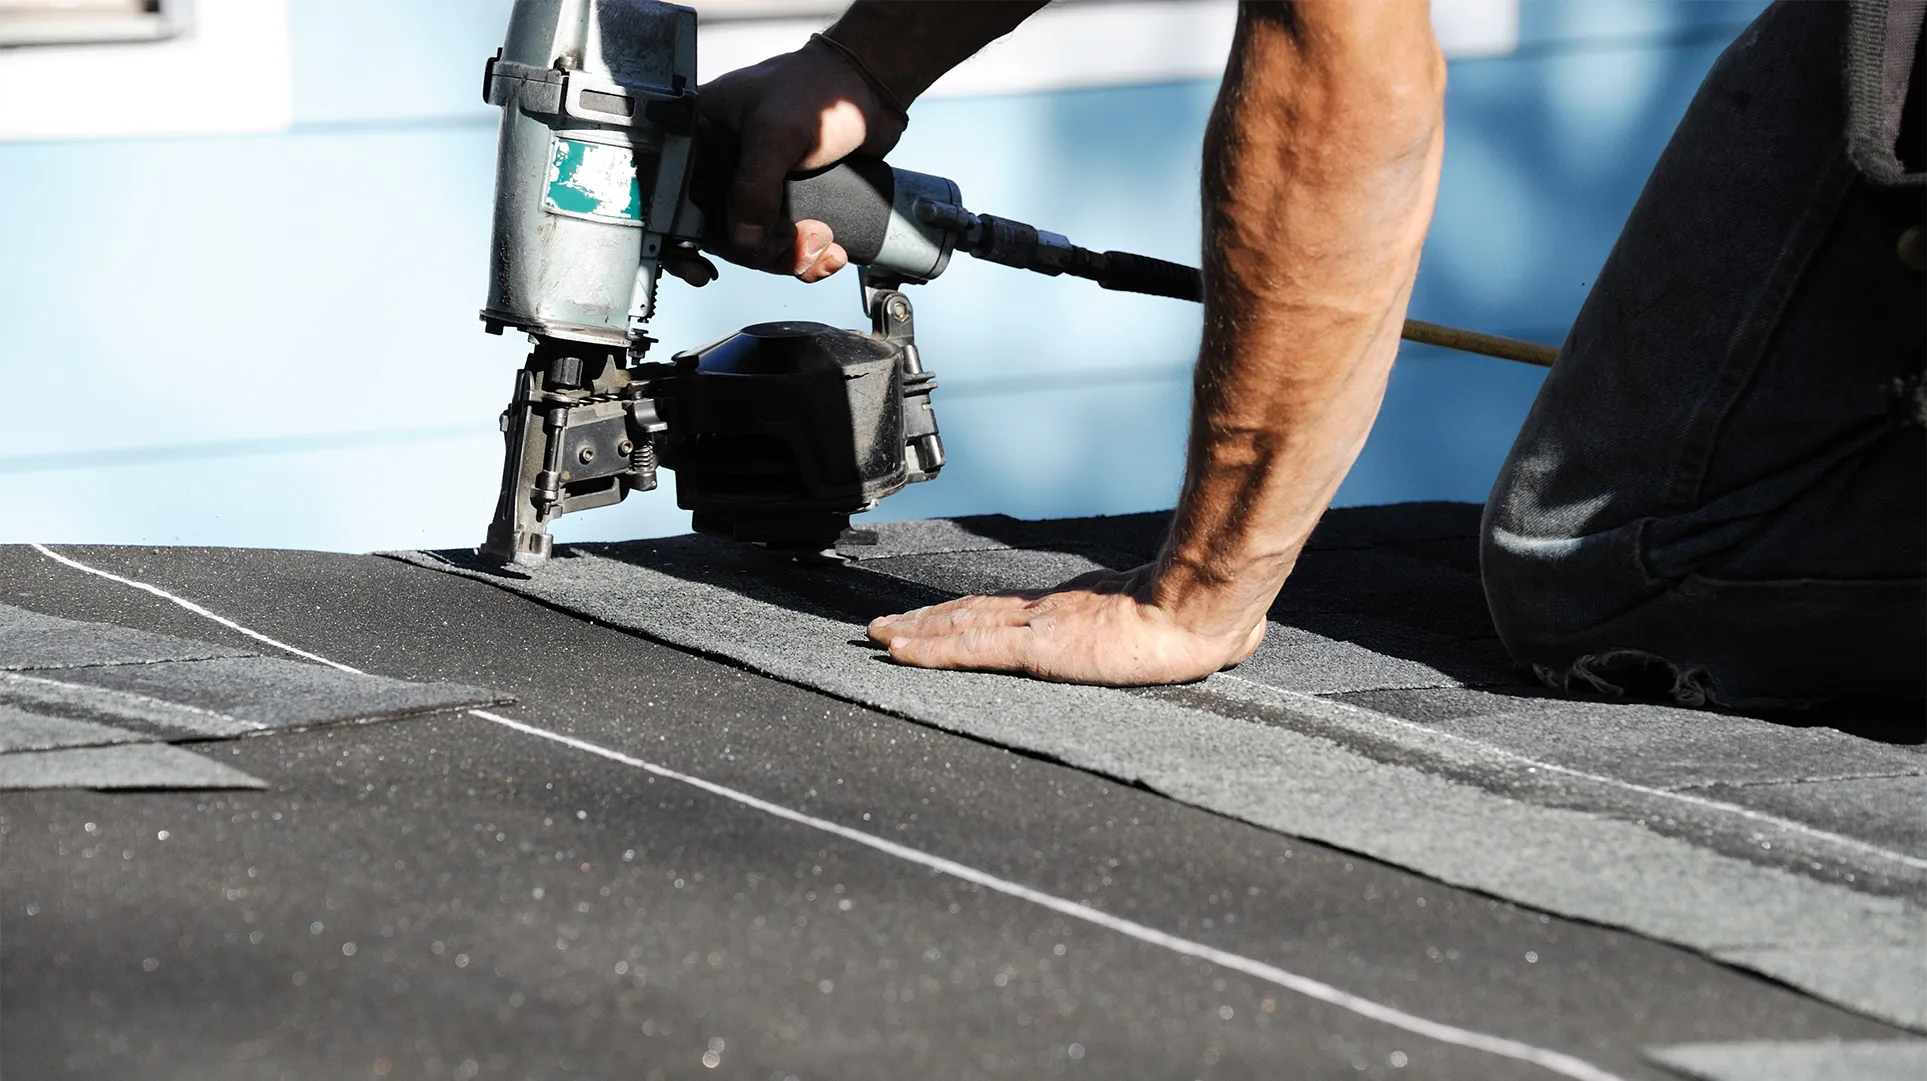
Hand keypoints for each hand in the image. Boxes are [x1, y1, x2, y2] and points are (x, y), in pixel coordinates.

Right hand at [681, 37, 907, 284]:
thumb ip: (755, 184)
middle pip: (718, 232)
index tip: (699, 268)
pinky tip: (830, 255)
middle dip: (757, 250)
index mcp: (700, 137)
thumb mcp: (777, 132)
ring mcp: (752, 186)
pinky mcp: (783, 202)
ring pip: (754, 246)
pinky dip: (806, 257)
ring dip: (788, 256)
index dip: (681, 238)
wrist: (869, 92)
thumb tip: (743, 240)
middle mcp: (720, 165)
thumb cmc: (817, 89)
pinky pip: (784, 245)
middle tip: (790, 240)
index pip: (674, 197)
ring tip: (823, 244)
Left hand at [866, 566, 1266, 685]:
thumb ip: (1207, 631)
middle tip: (887, 624)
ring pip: (959, 626)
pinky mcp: (1034, 644)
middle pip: (974, 612)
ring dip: (915, 632)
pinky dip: (926, 649)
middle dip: (929, 620)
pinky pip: (966, 648)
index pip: (1014, 613)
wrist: (1204, 607)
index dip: (973, 616)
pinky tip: (895, 651)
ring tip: (878, 635)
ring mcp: (1040, 626)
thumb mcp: (1202, 626)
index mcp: (1083, 610)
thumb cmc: (1212, 616)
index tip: (943, 618)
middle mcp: (1051, 612)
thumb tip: (1246, 633)